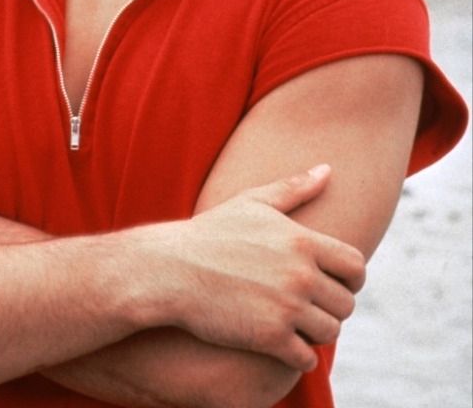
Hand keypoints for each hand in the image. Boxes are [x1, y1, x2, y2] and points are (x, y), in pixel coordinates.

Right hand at [147, 165, 364, 371]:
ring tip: (297, 324)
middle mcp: (300, 274)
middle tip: (311, 306)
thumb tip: (328, 169)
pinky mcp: (269, 338)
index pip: (355, 265)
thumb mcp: (252, 202)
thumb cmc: (211, 233)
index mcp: (301, 241)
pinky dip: (299, 355)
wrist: (170, 270)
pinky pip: (306, 357)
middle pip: (346, 303)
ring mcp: (286, 308)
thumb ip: (294, 187)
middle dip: (332, 306)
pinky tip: (282, 344)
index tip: (335, 282)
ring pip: (329, 331)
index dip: (351, 277)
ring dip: (317, 331)